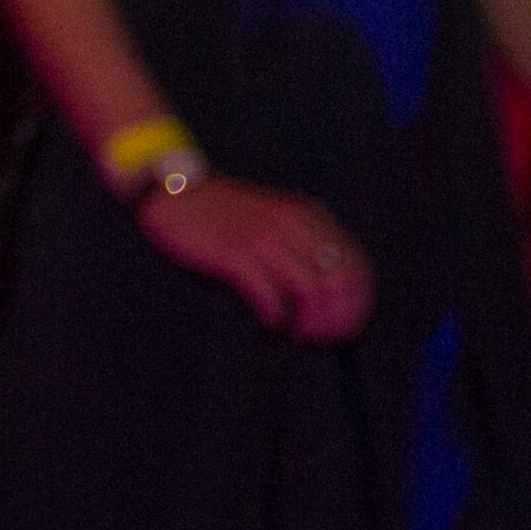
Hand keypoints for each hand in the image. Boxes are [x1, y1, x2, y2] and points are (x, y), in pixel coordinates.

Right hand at [136, 174, 372, 342]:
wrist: (174, 191)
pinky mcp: (233, 254)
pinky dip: (275, 316)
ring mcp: (261, 238)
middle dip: (336, 319)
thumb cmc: (225, 214)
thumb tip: (328, 299)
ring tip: (300, 335)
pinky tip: (269, 320)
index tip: (346, 326)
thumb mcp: (275, 219)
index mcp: (306, 216)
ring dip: (310, 322)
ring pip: (310, 290)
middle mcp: (290, 225)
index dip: (355, 304)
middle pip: (336, 282)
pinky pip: (269, 295)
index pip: (353, 266)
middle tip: (323, 338)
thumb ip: (302, 246)